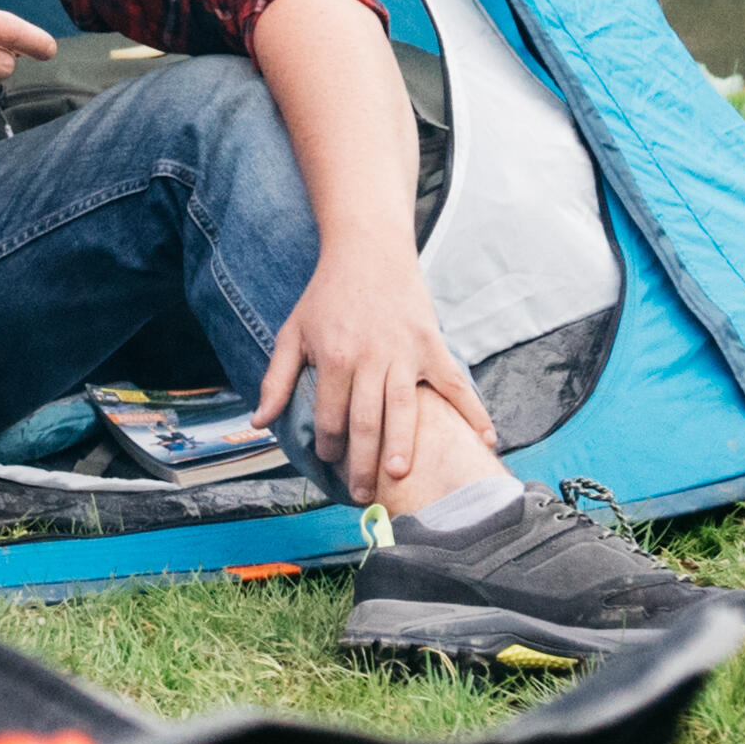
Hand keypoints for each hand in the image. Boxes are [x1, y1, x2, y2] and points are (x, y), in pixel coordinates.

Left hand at [251, 241, 488, 502]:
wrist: (368, 251)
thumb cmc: (327, 295)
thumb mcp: (292, 332)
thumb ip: (277, 379)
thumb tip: (259, 423)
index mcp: (334, 356)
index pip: (331, 415)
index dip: (329, 445)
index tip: (330, 461)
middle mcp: (371, 358)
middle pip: (366, 421)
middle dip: (361, 462)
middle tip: (362, 493)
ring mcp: (406, 353)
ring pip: (404, 410)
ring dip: (402, 446)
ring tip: (400, 476)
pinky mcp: (432, 346)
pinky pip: (456, 385)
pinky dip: (473, 412)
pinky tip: (485, 440)